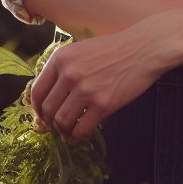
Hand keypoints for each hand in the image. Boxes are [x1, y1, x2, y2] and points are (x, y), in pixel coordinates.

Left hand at [29, 22, 168, 143]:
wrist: (145, 48)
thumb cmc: (115, 49)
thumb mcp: (83, 50)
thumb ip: (64, 70)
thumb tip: (46, 102)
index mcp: (61, 58)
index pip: (37, 92)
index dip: (37, 109)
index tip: (43, 115)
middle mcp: (70, 73)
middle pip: (47, 110)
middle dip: (51, 122)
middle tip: (59, 125)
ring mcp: (86, 89)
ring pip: (62, 122)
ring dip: (64, 131)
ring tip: (71, 130)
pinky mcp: (103, 103)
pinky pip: (81, 129)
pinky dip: (79, 135)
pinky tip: (83, 132)